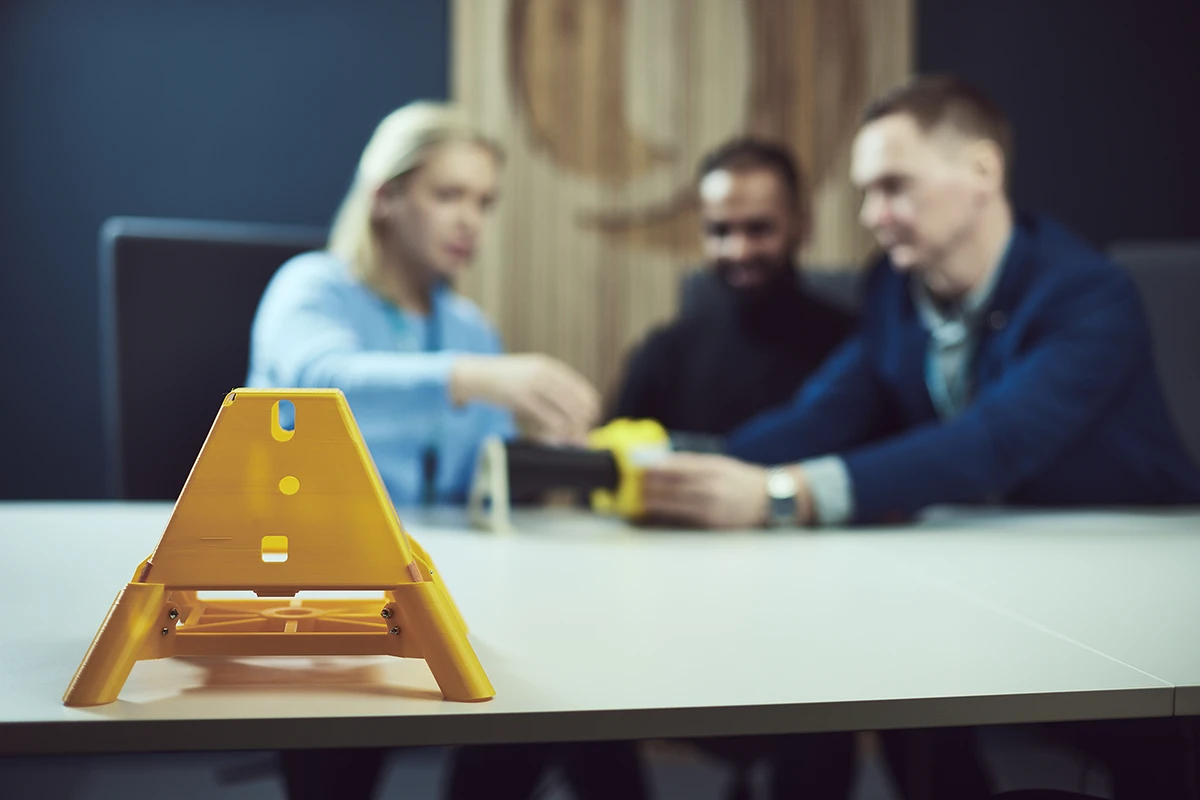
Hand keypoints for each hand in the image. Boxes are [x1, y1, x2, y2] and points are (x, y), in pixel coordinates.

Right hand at [452, 354, 599, 444]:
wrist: (477, 375)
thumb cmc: (505, 380)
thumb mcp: (530, 374)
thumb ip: (548, 387)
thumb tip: (569, 410)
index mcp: (549, 367)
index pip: (580, 387)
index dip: (590, 404)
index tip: (593, 418)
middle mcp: (544, 373)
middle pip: (576, 401)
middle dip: (583, 421)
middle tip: (583, 436)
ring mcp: (533, 385)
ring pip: (564, 411)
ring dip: (571, 429)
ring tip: (571, 441)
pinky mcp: (521, 398)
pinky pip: (547, 417)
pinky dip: (555, 430)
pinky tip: (555, 438)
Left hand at [641, 453, 778, 528]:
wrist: (769, 499)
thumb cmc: (739, 479)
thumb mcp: (719, 464)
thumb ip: (693, 463)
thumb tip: (663, 461)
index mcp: (713, 468)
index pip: (678, 467)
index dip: (656, 467)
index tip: (639, 466)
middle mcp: (712, 487)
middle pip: (673, 486)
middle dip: (651, 485)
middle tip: (632, 484)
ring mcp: (712, 508)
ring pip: (675, 505)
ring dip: (654, 502)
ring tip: (639, 499)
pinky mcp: (712, 524)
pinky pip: (684, 519)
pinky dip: (667, 516)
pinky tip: (655, 514)